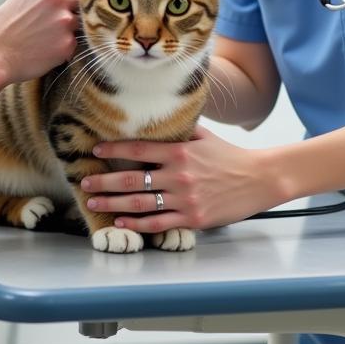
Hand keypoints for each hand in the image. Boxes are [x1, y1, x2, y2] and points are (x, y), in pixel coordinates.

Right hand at [0, 0, 83, 83]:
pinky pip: (74, 43)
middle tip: (60, 22)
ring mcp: (63, 20)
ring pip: (80, 22)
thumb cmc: (2, 30)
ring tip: (46, 37)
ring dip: (70, 29)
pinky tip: (44, 49)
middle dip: (77, 10)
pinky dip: (63, 47)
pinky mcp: (67, 42)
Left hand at [79, 124, 278, 233]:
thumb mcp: (204, 136)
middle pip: (132, 179)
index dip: (114, 149)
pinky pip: (158, 223)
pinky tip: (121, 220)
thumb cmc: (230, 156)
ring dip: (112, 202)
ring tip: (94, 201)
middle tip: (84, 182)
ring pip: (140, 203)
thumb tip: (160, 119)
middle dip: (104, 181)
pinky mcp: (193, 218)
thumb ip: (180, 131)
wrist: (259, 178)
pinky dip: (136, 224)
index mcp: (180, 151)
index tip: (95, 150)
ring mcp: (185, 199)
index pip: (139, 148)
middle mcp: (179, 174)